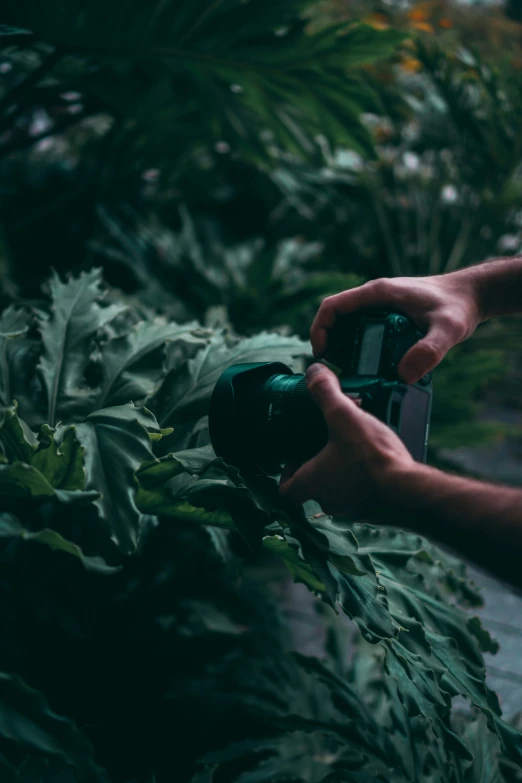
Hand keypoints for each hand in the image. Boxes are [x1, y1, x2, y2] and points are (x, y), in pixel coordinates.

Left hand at [279, 364, 414, 515]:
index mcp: (313, 482)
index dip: (286, 473)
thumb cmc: (373, 460)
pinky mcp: (377, 511)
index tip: (295, 457)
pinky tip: (381, 462)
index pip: (286, 490)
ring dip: (345, 473)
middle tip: (330, 443)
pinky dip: (368, 481)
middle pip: (315, 488)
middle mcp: (330, 501)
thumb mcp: (344, 415)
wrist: (411, 491)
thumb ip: (325, 392)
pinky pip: (366, 496)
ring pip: (341, 492)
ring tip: (358, 448)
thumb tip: (314, 372)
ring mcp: (354, 509)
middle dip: (320, 466)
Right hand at [310, 272, 482, 382]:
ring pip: (348, 324)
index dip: (320, 329)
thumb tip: (404, 375)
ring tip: (349, 371)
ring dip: (342, 346)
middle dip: (329, 343)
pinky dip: (358, 346)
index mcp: (379, 293)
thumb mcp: (448, 330)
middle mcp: (375, 297)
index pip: (333, 306)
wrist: (472, 294)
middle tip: (335, 370)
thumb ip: (429, 351)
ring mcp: (381, 305)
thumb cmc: (459, 305)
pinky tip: (369, 366)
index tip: (320, 354)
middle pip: (337, 317)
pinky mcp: (388, 315)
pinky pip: (362, 329)